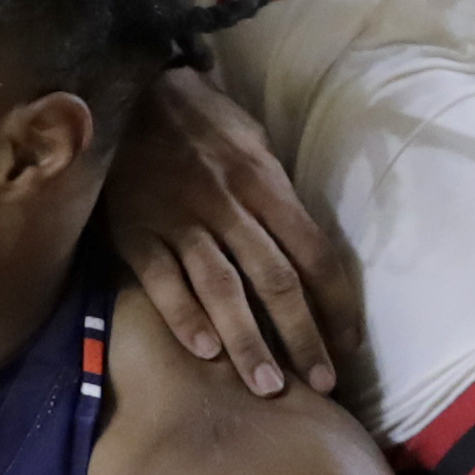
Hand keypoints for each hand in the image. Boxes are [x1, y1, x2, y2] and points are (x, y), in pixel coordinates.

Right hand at [101, 71, 364, 401]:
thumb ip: (272, 191)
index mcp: (264, 182)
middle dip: (303, 336)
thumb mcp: (249, 140)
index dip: (336, 303)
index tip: (349, 345)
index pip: (315, 252)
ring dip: (249, 341)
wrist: (125, 87)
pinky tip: (203, 351)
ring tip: (267, 386)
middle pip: (276, 279)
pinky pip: (163, 280)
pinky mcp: (135, 230)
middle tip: (322, 385)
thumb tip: (300, 240)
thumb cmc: (195, 116)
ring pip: (224, 288)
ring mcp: (179, 220)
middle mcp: (228, 204)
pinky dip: (184, 315)